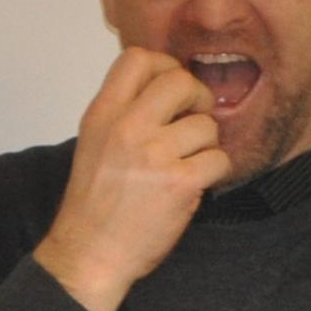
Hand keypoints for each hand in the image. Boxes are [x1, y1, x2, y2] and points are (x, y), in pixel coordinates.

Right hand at [33, 50, 232, 310]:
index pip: (138, 58)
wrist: (91, 252)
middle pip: (179, 80)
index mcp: (103, 114)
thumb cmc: (94, 204)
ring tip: (188, 163)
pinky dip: (214, 171)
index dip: (164, 66)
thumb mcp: (95, 143)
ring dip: (206, 144)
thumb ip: (124, 113)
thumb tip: (166, 91)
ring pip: (206, 125)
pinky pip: (219, 159)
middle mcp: (127, 127)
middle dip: (197, 97)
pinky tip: (195, 183)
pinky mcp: (179, 183)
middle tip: (194, 120)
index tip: (171, 90)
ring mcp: (154, 154)